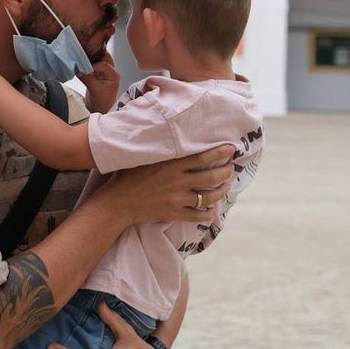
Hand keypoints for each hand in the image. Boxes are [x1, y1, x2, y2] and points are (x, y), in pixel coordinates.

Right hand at [77, 51, 119, 114]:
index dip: (92, 64)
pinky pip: (91, 65)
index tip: (83, 67)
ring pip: (97, 60)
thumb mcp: (95, 90)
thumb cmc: (103, 103)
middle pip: (103, 57)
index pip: (103, 64)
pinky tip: (80, 65)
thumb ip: (87, 78)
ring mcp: (103, 72)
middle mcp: (110, 71)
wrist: (100, 110)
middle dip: (93, 55)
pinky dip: (86, 64)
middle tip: (83, 56)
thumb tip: (78, 70)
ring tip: (80, 60)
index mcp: (114, 74)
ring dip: (89, 59)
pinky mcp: (96, 74)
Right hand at [85, 144, 234, 226]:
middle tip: (231, 168)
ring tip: (226, 186)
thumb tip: (171, 132)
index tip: (231, 149)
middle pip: (211, 176)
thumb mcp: (144, 157)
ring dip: (221, 191)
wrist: (118, 202)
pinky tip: (213, 210)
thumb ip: (160, 148)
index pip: (202, 156)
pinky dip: (209, 213)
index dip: (219, 153)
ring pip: (208, 196)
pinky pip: (198, 215)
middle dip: (226, 172)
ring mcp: (177, 199)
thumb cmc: (128, 176)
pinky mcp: (174, 213)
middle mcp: (177, 181)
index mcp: (170, 165)